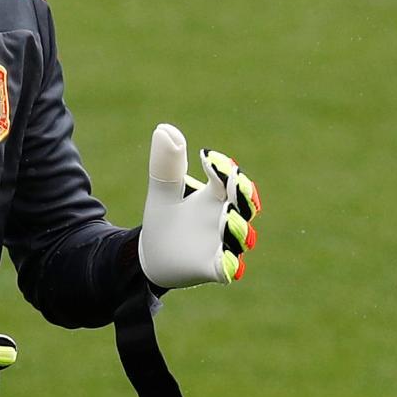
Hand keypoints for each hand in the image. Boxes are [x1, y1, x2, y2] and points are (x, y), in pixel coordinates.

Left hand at [137, 123, 261, 288]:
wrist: (151, 258)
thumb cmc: (164, 221)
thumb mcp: (162, 192)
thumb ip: (166, 165)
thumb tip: (164, 128)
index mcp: (214, 196)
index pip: (229, 178)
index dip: (224, 168)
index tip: (206, 157)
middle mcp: (224, 218)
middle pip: (245, 205)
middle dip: (244, 195)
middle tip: (235, 183)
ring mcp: (222, 244)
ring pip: (240, 235)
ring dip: (238, 227)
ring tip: (228, 217)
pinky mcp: (214, 267)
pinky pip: (228, 268)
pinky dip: (231, 264)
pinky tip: (226, 258)